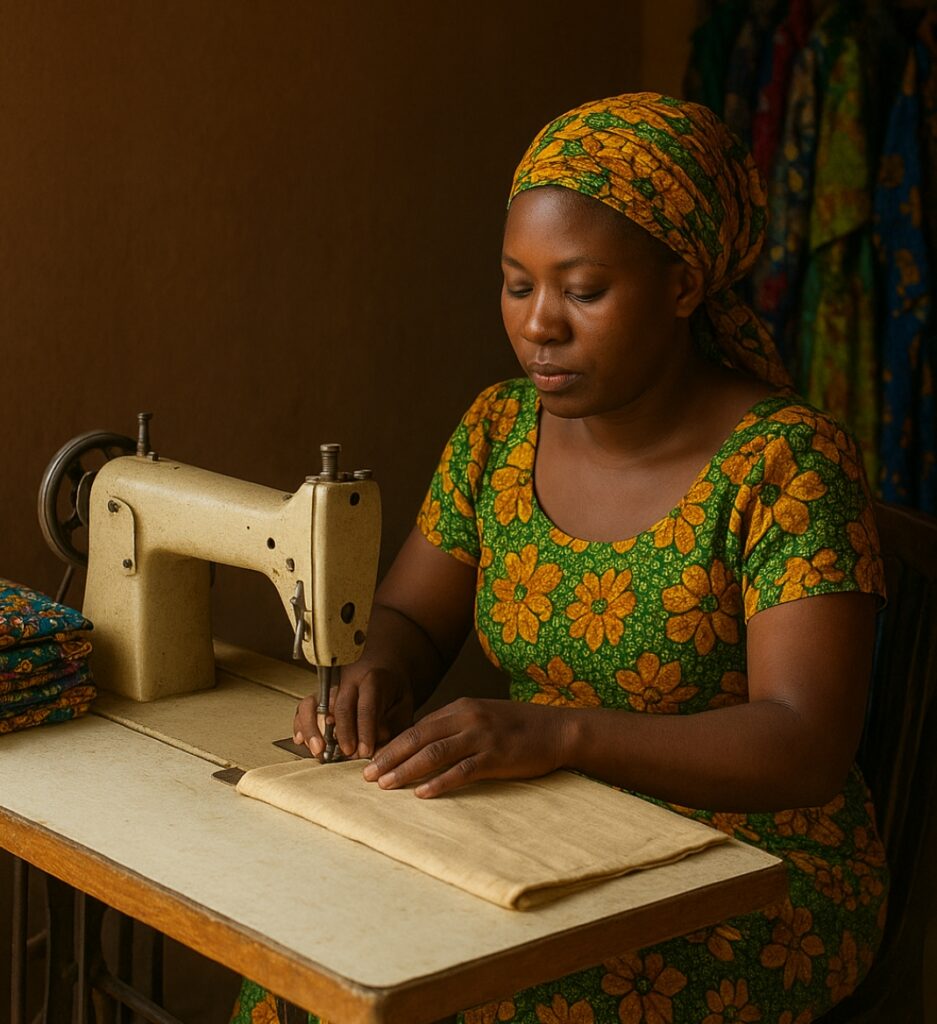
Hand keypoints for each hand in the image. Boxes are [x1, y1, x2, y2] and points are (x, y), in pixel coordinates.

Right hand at [293, 664, 414, 760]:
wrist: (381, 669)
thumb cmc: (393, 691)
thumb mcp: (404, 702)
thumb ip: (394, 721)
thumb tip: (378, 740)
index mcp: (373, 680)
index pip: (367, 706)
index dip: (365, 730)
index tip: (365, 751)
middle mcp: (348, 682)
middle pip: (340, 705)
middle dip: (342, 733)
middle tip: (347, 754)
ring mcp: (330, 688)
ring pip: (314, 703)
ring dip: (313, 728)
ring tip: (318, 750)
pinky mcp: (319, 696)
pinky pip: (303, 708)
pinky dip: (300, 724)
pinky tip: (301, 740)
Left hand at [361, 697, 569, 797]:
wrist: (557, 729)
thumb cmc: (518, 726)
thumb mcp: (482, 717)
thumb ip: (454, 727)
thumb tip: (422, 745)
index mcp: (460, 708)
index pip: (417, 727)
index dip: (392, 745)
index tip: (372, 761)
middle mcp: (467, 718)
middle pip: (419, 738)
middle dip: (390, 757)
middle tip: (368, 776)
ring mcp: (482, 736)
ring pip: (434, 753)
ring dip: (406, 770)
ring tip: (386, 785)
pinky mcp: (496, 756)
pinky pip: (462, 771)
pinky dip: (439, 783)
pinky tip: (422, 793)